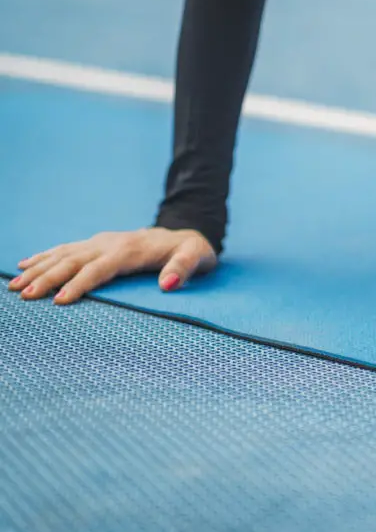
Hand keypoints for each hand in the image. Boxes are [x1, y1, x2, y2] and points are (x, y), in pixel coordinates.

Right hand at [9, 228, 217, 304]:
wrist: (187, 234)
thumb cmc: (193, 251)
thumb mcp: (198, 257)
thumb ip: (184, 268)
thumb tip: (168, 284)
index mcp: (132, 250)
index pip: (101, 268)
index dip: (81, 283)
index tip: (60, 300)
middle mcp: (112, 243)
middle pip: (74, 260)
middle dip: (48, 277)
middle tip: (25, 296)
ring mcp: (102, 241)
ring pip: (64, 253)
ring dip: (39, 268)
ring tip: (14, 285)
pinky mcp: (98, 243)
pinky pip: (66, 248)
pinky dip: (44, 256)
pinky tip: (25, 264)